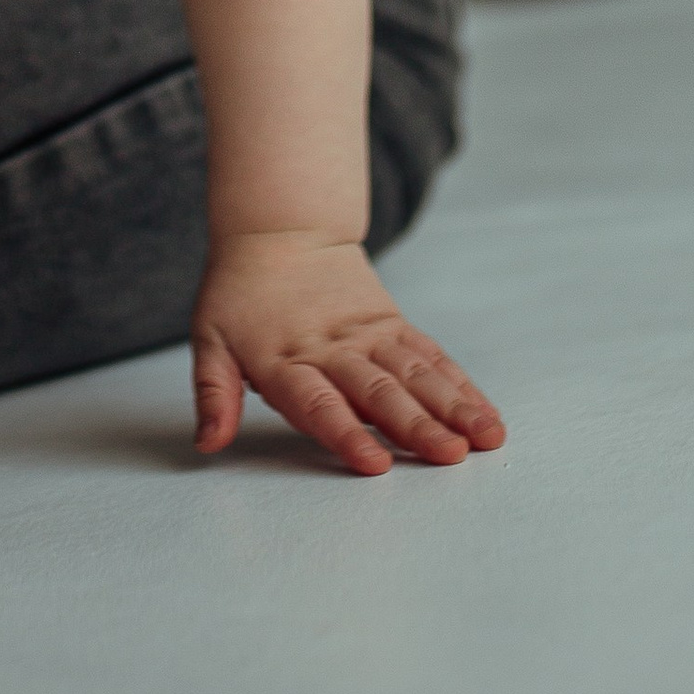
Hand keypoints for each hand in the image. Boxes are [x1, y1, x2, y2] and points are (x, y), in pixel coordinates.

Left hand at [191, 233, 505, 476]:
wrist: (279, 229)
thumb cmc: (239, 294)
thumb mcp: (210, 339)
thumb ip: (213, 393)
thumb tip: (207, 443)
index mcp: (286, 361)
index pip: (319, 404)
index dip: (346, 434)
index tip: (376, 464)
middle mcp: (333, 350)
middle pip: (379, 393)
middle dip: (418, 427)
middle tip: (452, 456)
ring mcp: (369, 336)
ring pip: (416, 374)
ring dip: (454, 407)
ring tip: (487, 437)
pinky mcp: (392, 324)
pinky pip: (430, 355)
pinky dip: (459, 384)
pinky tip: (484, 412)